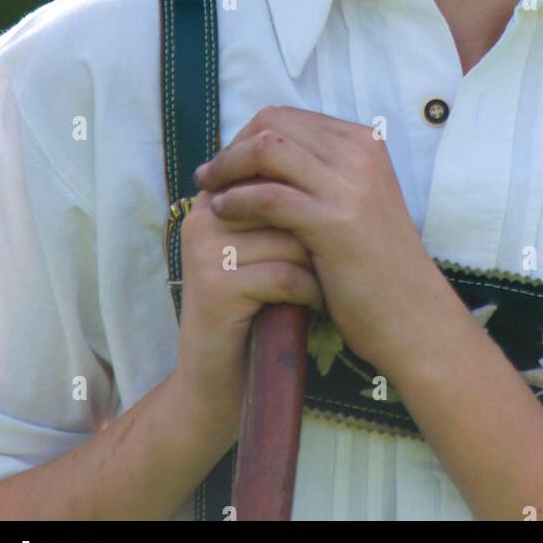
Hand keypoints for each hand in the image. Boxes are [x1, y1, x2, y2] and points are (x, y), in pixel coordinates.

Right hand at [172, 173, 324, 432]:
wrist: (220, 382)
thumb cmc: (257, 308)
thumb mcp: (267, 248)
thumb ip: (284, 205)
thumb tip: (338, 160)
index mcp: (215, 198)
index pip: (271, 164)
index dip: (310, 190)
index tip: (332, 219)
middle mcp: (204, 215)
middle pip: (284, 195)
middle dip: (318, 227)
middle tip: (336, 254)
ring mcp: (205, 250)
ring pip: (289, 235)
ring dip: (320, 261)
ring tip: (327, 280)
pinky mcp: (214, 288)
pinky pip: (283, 274)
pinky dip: (310, 291)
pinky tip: (316, 304)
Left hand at [194, 106, 448, 374]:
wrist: (412, 314)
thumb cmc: (376, 264)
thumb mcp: (356, 200)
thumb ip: (321, 171)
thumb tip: (258, 152)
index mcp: (364, 142)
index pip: (288, 117)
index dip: (247, 135)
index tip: (226, 162)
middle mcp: (360, 153)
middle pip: (273, 124)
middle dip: (232, 146)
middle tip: (209, 174)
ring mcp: (351, 185)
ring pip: (268, 149)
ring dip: (228, 167)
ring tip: (208, 190)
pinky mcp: (335, 222)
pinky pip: (269, 196)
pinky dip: (238, 200)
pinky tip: (222, 213)